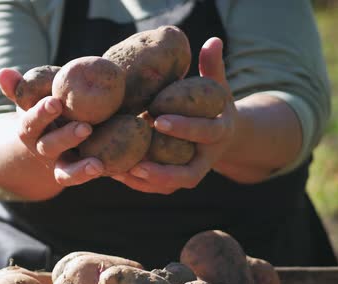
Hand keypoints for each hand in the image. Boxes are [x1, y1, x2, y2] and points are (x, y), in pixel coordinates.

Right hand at [0, 68, 104, 185]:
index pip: (31, 122)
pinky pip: (81, 177)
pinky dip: (90, 174)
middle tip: (85, 127)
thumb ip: (19, 88)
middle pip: (50, 146)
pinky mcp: (75, 172)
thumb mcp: (31, 99)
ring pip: (65, 171)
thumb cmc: (44, 111)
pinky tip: (104, 168)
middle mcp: (43, 148)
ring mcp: (58, 163)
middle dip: (66, 137)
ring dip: (80, 169)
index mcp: (30, 129)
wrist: (47, 140)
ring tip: (97, 165)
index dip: (41, 114)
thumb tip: (3, 73)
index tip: (54, 102)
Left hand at [111, 37, 236, 193]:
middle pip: (188, 172)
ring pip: (171, 185)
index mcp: (219, 132)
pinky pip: (159, 188)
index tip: (158, 118)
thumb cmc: (213, 105)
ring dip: (145, 182)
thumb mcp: (217, 87)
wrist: (222, 135)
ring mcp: (193, 173)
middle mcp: (207, 158)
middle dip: (162, 169)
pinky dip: (138, 184)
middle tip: (135, 161)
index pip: (205, 132)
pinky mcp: (178, 182)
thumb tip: (212, 40)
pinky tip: (115, 172)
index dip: (184, 127)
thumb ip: (213, 67)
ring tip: (119, 170)